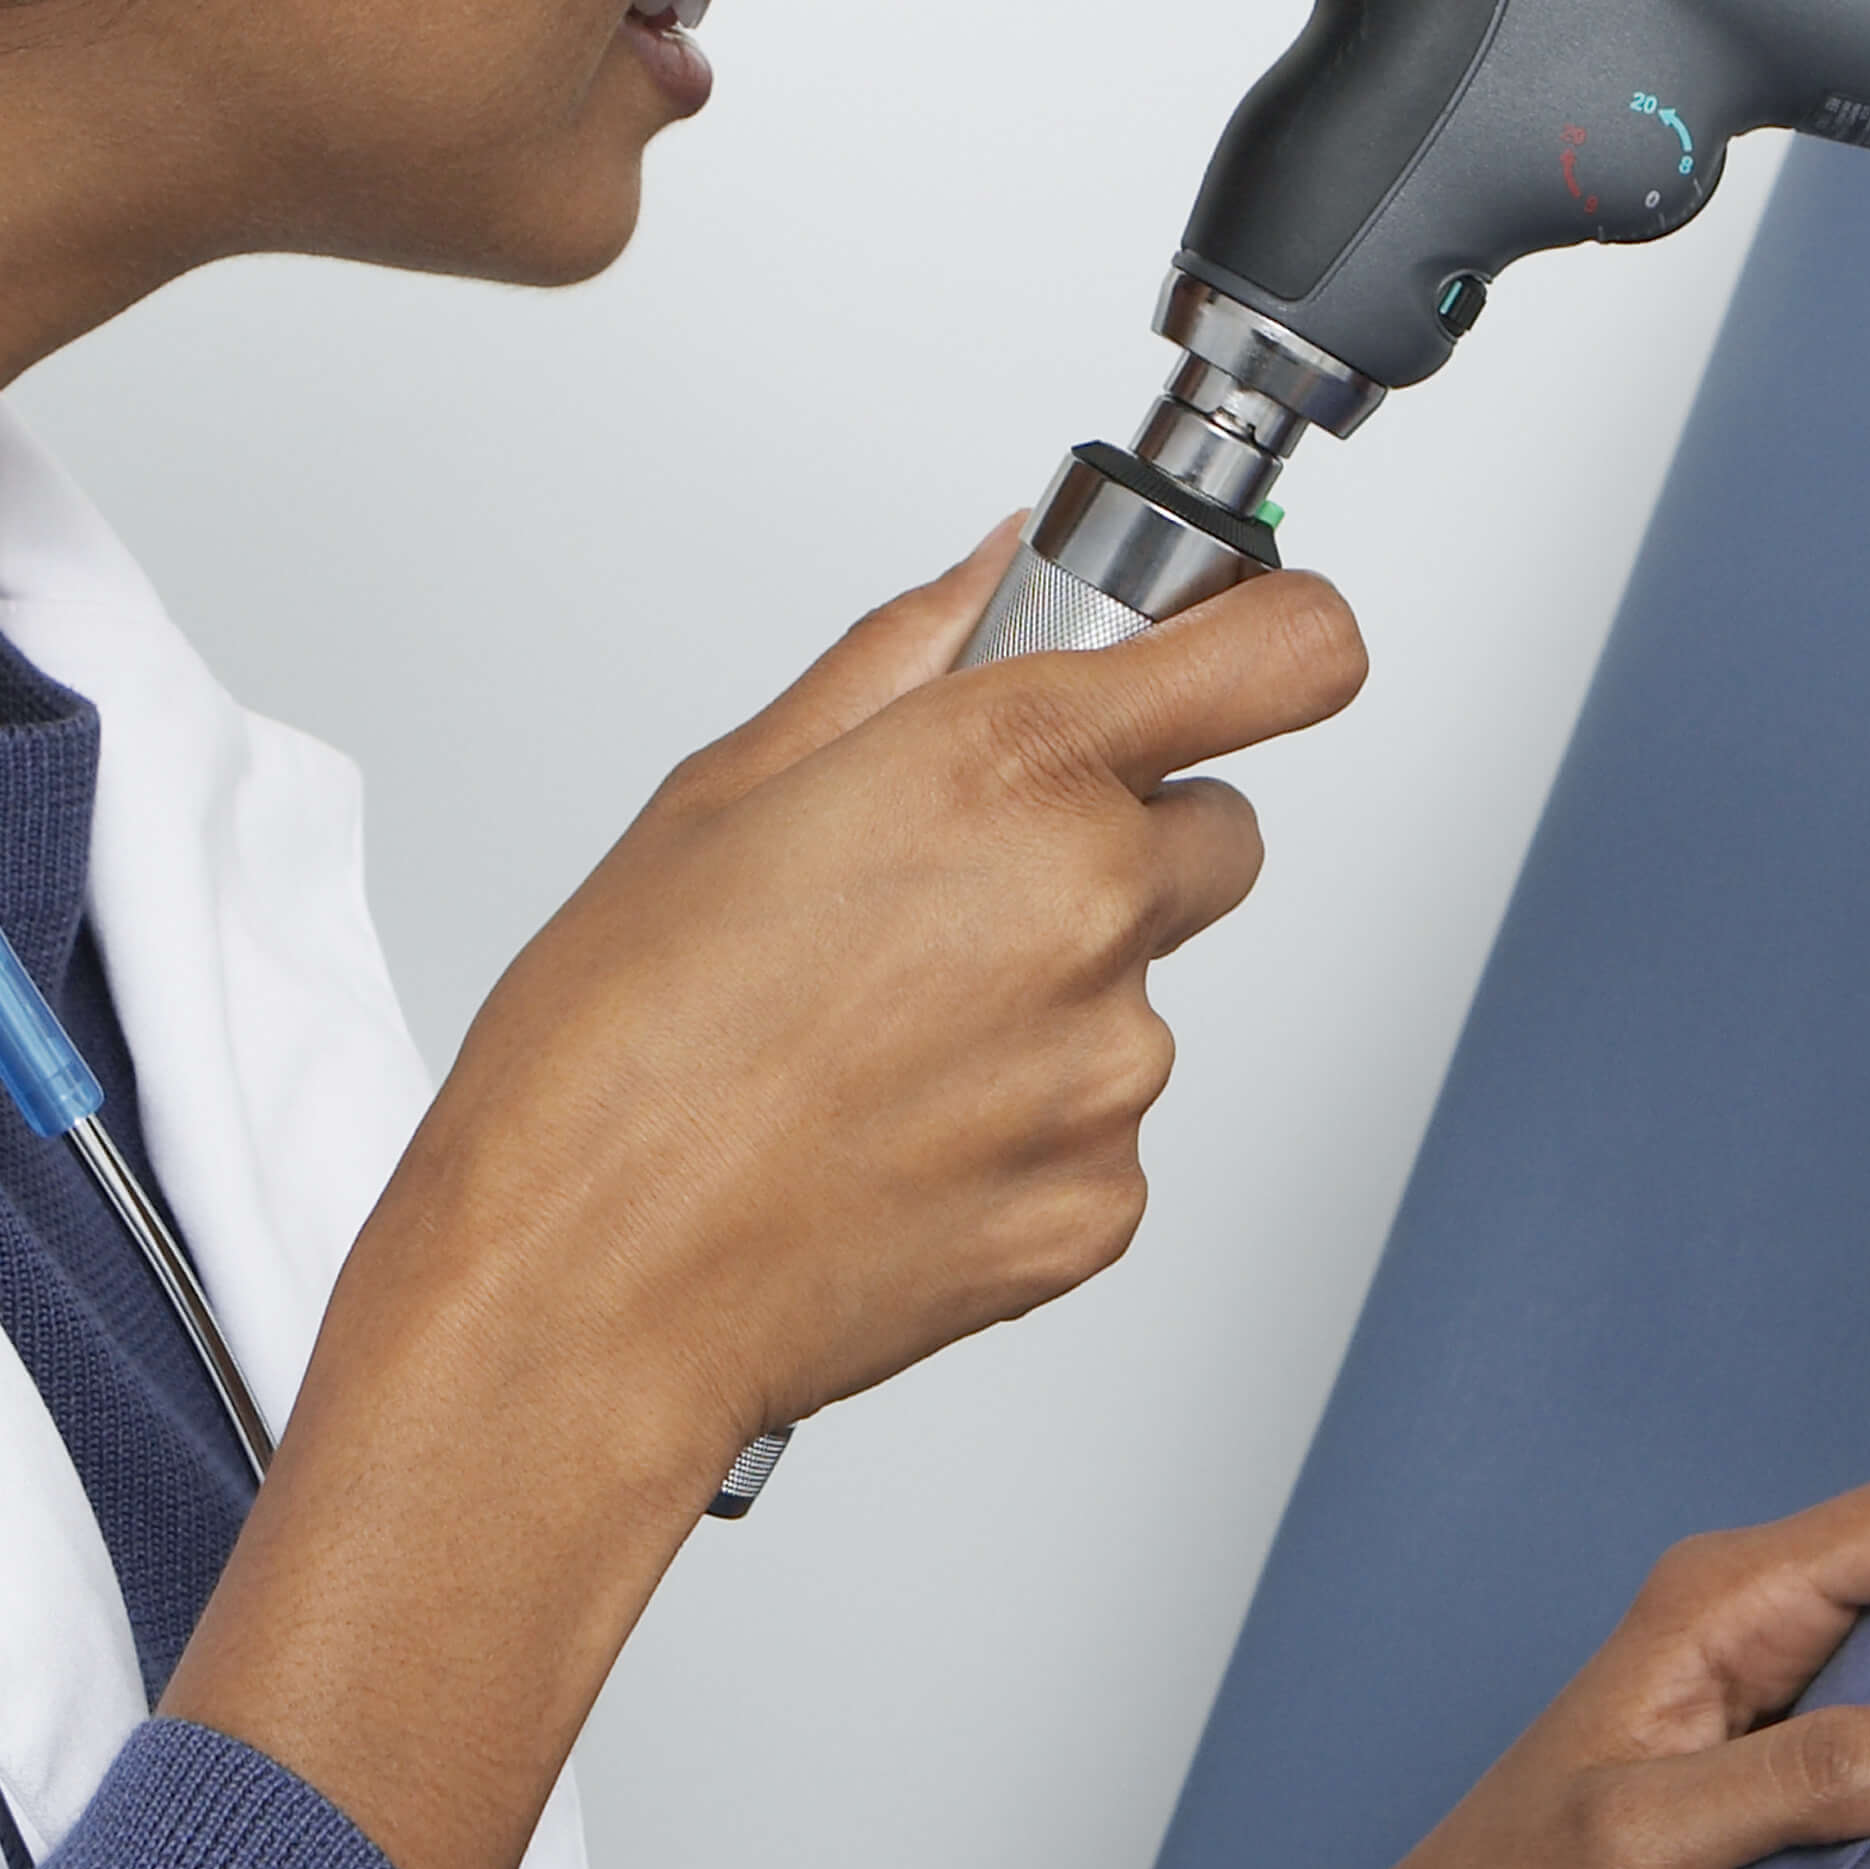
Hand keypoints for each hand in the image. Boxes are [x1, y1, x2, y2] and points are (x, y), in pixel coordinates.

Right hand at [366, 525, 1368, 1479]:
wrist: (581, 1295)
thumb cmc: (612, 1056)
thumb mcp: (723, 791)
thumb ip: (901, 659)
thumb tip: (998, 573)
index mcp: (1005, 769)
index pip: (1287, 651)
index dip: (1269, 636)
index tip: (1239, 644)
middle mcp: (1089, 908)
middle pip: (1216, 824)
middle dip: (1118, 834)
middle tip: (952, 884)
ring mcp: (1109, 1070)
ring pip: (1140, 987)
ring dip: (1050, 992)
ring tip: (872, 1036)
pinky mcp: (1102, 1205)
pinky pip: (1103, 1125)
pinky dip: (1024, 1123)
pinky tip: (890, 1131)